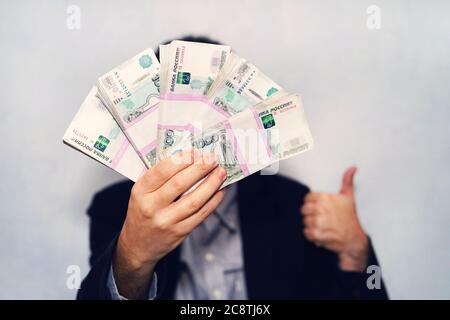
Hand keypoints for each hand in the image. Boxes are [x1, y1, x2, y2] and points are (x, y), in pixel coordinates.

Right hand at [113, 151, 226, 298]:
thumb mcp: (141, 193)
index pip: (161, 171)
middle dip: (199, 168)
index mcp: (140, 192)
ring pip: (194, 200)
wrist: (136, 246)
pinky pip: (201, 214)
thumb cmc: (142, 213)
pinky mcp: (180, 233)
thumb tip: (188, 157)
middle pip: (180, 184)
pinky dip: (214, 201)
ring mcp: (166, 221)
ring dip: (211, 184)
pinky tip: (220, 190)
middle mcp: (151, 207)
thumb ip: (160, 178)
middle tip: (212, 158)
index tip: (195, 150)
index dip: (181, 159)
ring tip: (221, 172)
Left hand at [300, 166, 368, 271]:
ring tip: (322, 226)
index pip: (307, 198)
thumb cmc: (350, 218)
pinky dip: (311, 235)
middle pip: (304, 210)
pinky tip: (320, 233)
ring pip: (305, 221)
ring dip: (312, 225)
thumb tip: (353, 168)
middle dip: (311, 215)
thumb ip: (347, 181)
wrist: (354, 238)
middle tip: (322, 219)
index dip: (313, 204)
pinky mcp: (317, 233)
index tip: (321, 209)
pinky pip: (306, 232)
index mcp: (325, 197)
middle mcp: (321, 208)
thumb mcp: (349, 196)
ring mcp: (318, 221)